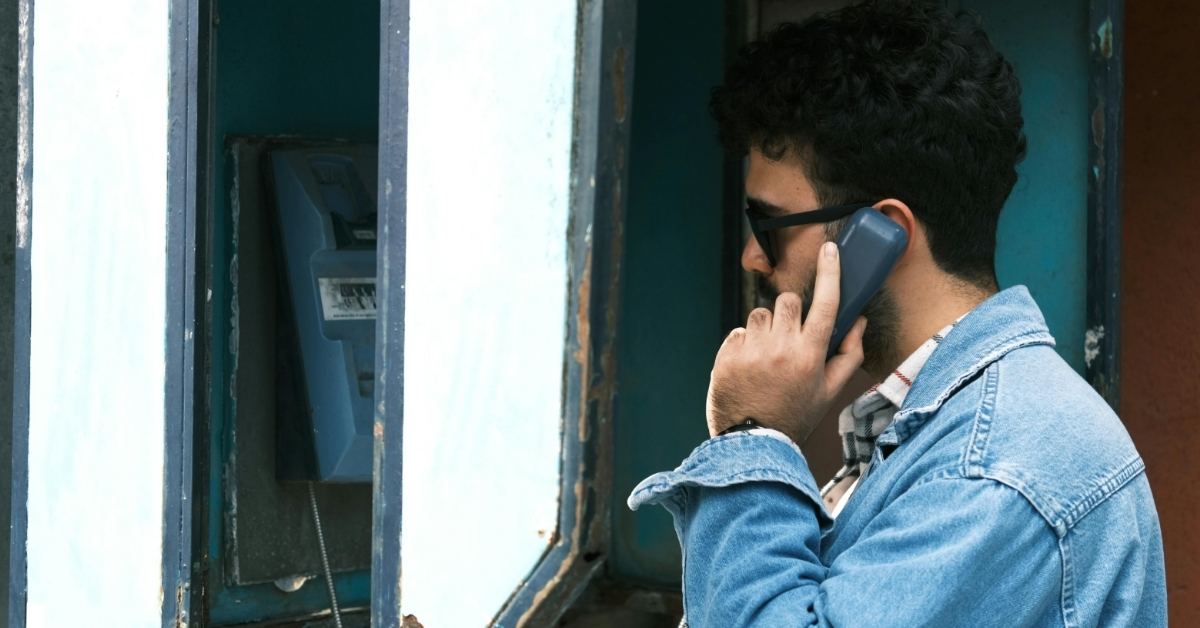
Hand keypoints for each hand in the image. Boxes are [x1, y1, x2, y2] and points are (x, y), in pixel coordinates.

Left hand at [706, 241, 866, 443]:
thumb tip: (858, 320)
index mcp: (810, 355)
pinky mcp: (726, 356)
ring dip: (766, 328)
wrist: (752, 443)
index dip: (830, 272)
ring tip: (767, 357)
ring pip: (760, 314)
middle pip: (788, 301)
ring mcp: (751, 351)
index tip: (829, 249)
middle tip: (790, 336)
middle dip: (791, 312)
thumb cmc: (795, 415)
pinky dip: (744, 344)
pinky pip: (738, 331)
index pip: (825, 304)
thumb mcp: (830, 391)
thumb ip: (849, 354)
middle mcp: (780, 348)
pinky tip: (749, 368)